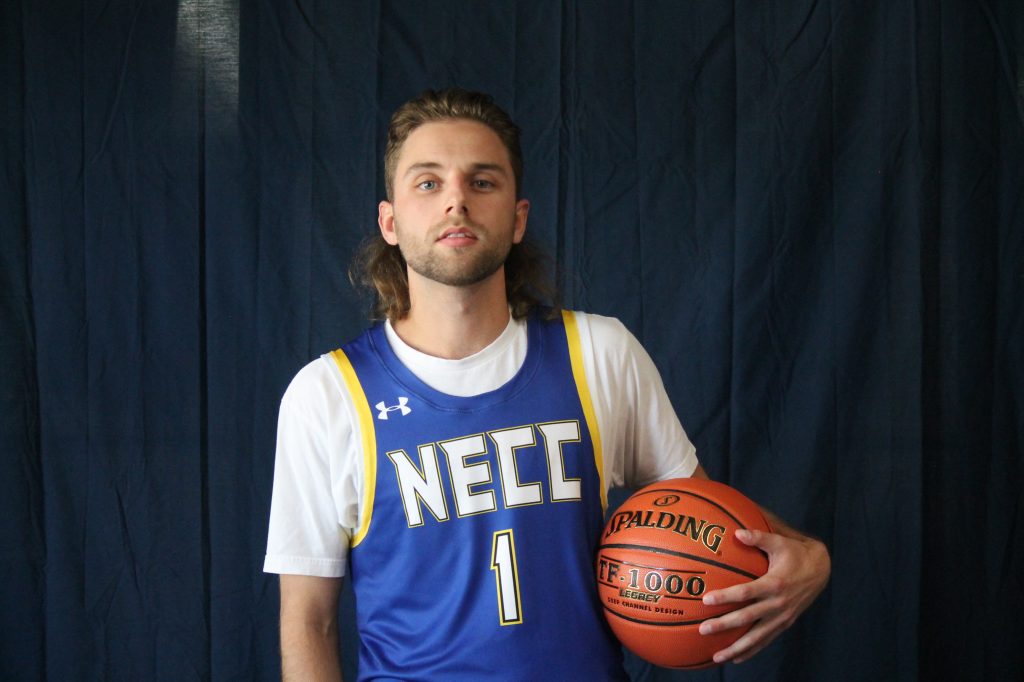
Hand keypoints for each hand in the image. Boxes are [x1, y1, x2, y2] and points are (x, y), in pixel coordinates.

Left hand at [698, 527, 830, 663]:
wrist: (821, 570)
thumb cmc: (796, 553)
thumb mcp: (779, 542)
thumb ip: (758, 537)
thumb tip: (737, 533)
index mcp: (774, 584)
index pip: (746, 593)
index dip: (726, 597)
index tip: (706, 600)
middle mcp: (778, 604)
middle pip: (747, 618)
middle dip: (724, 625)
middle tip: (703, 630)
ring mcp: (782, 617)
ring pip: (756, 637)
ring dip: (736, 648)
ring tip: (716, 657)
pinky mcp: (785, 623)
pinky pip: (766, 640)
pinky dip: (751, 650)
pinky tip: (736, 658)